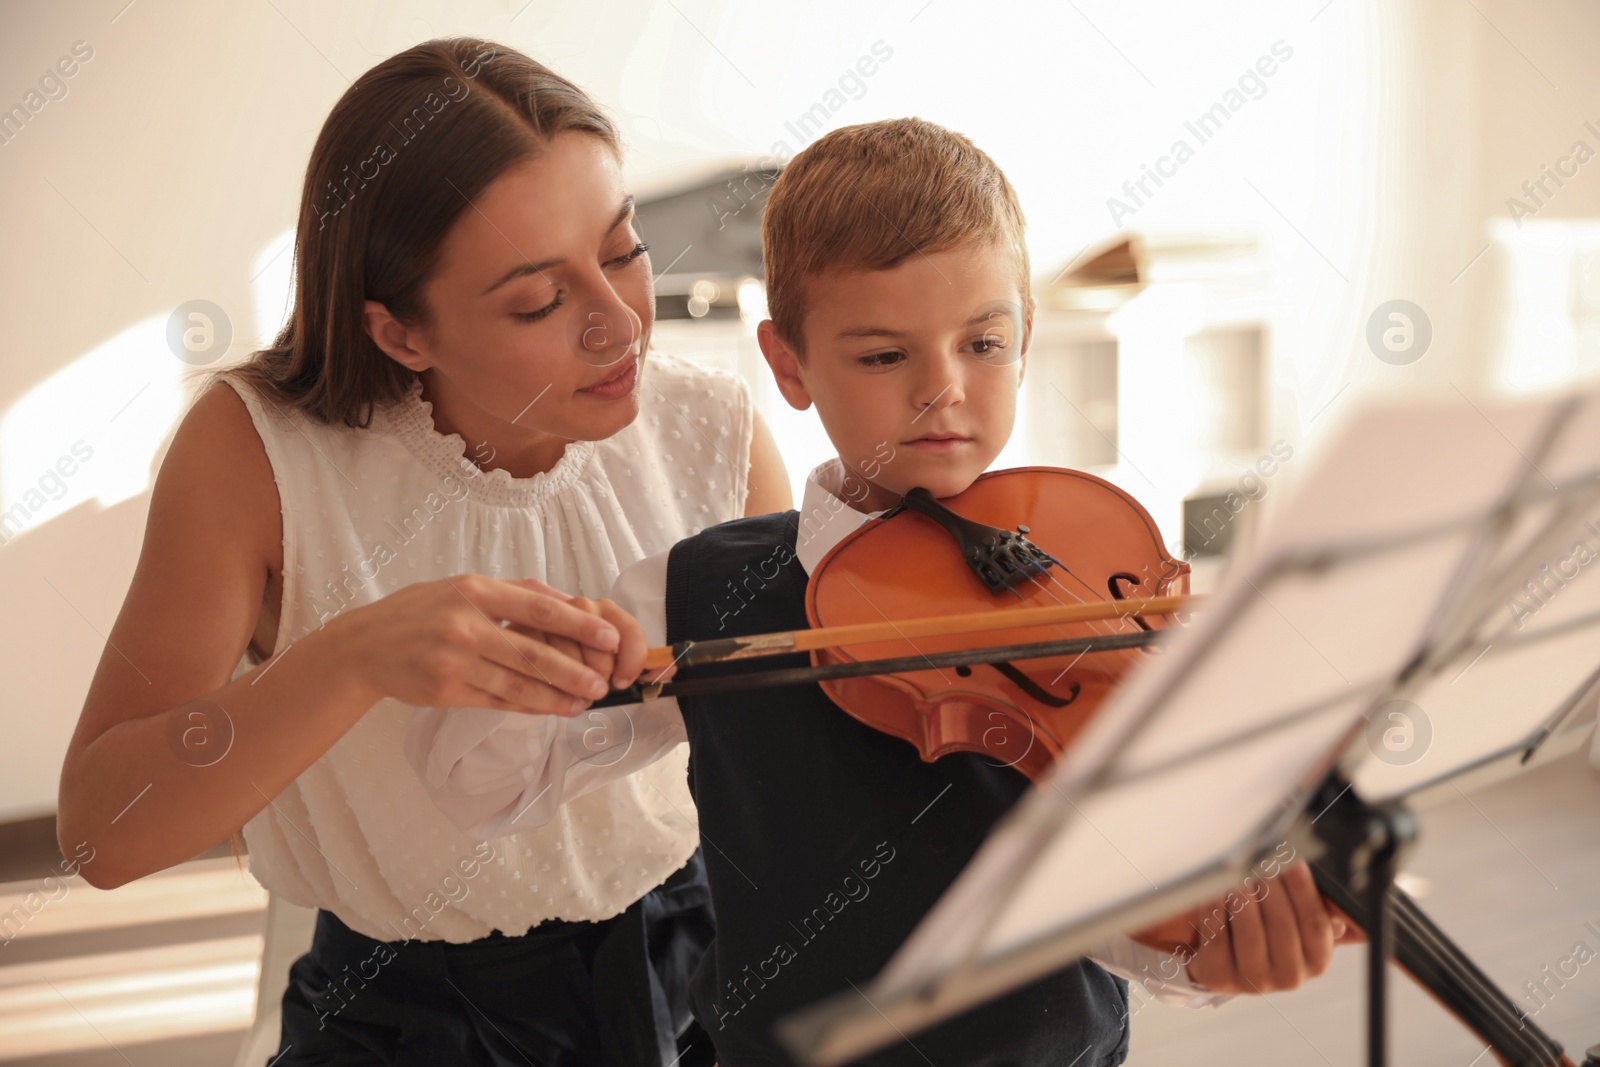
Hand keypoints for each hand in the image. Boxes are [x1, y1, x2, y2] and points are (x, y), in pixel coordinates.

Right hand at [341, 573, 630, 716]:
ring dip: (557, 697)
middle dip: (574, 671)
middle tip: (602, 682)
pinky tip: (551, 709)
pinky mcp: (445, 692)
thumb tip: (568, 600)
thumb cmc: (421, 611)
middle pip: (533, 653)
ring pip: (518, 684)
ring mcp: (453, 661)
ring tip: (584, 702)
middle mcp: (464, 625)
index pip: (539, 609)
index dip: (579, 625)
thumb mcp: (463, 586)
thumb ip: (514, 593)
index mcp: (475, 591)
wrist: (365, 645)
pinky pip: (498, 702)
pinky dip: (529, 707)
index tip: (610, 636)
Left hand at [1132, 861, 1362, 993]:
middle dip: (1270, 886)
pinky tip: (1216, 891)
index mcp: (1317, 960)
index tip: (1292, 859)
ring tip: (1238, 873)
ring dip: (1243, 896)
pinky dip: (1216, 909)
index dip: (1303, 888)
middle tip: (1259, 860)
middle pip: (1281, 923)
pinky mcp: (1220, 975)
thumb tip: (1308, 868)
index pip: (1315, 922)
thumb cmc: (1268, 931)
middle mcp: (1290, 976)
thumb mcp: (1296, 922)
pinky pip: (1217, 936)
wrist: (1228, 963)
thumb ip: (1312, 903)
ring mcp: (1254, 980)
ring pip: (1249, 931)